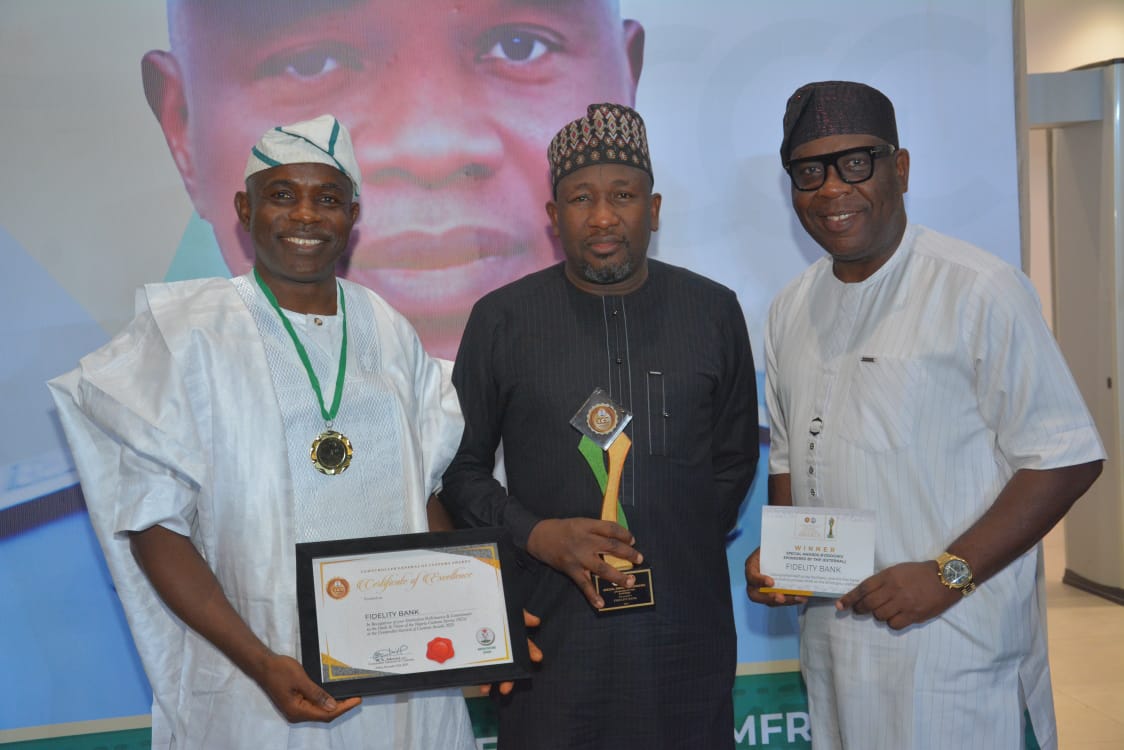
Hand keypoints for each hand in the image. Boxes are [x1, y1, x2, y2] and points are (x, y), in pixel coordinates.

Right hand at [253, 652, 360, 722]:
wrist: (264, 665)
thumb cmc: (280, 670)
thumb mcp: (301, 680)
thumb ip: (317, 694)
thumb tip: (332, 706)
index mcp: (297, 711)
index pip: (326, 714)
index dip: (343, 708)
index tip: (357, 700)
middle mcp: (296, 714)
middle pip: (323, 715)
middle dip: (340, 707)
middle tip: (356, 697)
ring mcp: (295, 709)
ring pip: (318, 711)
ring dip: (333, 705)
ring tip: (348, 696)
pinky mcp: (294, 703)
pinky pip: (313, 705)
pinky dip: (324, 701)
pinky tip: (332, 695)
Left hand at [483, 610, 542, 696]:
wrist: (472, 603)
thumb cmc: (494, 607)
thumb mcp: (507, 609)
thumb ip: (520, 615)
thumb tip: (535, 621)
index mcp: (512, 637)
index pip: (525, 645)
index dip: (531, 651)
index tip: (537, 657)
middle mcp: (504, 648)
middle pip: (509, 665)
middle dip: (509, 678)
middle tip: (506, 688)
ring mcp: (490, 652)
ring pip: (494, 669)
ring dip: (491, 680)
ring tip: (486, 688)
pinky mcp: (477, 654)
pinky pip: (480, 667)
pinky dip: (479, 676)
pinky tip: (478, 682)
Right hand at [526, 518, 641, 607]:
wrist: (539, 536)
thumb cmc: (563, 529)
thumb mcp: (580, 522)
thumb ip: (597, 530)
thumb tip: (618, 539)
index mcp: (588, 526)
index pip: (611, 529)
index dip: (625, 534)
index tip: (632, 541)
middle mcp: (585, 541)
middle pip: (611, 547)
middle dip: (628, 554)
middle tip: (639, 559)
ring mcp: (578, 557)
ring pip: (602, 568)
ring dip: (618, 576)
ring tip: (630, 581)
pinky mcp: (571, 569)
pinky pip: (584, 584)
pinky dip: (592, 595)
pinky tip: (601, 603)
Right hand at [744, 547, 806, 606]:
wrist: (779, 550)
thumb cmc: (775, 546)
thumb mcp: (773, 543)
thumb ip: (779, 546)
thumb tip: (791, 546)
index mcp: (752, 565)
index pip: (751, 575)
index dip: (759, 580)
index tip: (771, 582)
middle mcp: (755, 580)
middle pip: (755, 594)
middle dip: (769, 597)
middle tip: (782, 598)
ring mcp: (763, 589)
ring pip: (769, 601)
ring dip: (785, 601)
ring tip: (799, 598)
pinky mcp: (773, 594)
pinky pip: (780, 601)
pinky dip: (792, 600)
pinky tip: (802, 597)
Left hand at [836, 561, 960, 629]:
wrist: (946, 578)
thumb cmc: (919, 573)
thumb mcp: (897, 570)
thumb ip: (881, 581)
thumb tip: (864, 594)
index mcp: (888, 576)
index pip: (863, 588)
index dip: (849, 598)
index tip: (840, 606)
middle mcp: (894, 589)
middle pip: (868, 604)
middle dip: (859, 609)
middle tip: (858, 611)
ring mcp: (904, 603)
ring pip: (880, 616)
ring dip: (877, 615)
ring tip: (883, 611)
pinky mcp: (914, 615)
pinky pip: (894, 624)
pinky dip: (891, 622)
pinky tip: (895, 617)